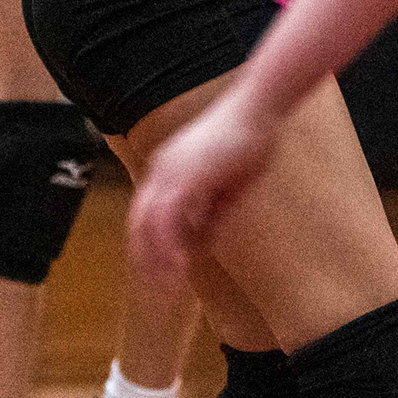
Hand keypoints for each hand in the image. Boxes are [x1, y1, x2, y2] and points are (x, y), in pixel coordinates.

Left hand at [127, 88, 276, 295]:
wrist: (259, 107)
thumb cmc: (249, 140)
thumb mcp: (227, 186)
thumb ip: (210, 214)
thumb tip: (200, 244)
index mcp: (167, 168)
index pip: (146, 214)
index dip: (150, 246)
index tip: (160, 273)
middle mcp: (161, 169)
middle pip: (137, 222)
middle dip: (145, 259)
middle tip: (158, 290)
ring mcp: (169, 170)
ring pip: (147, 224)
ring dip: (156, 259)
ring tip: (169, 287)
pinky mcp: (185, 175)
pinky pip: (168, 218)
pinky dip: (169, 245)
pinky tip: (181, 266)